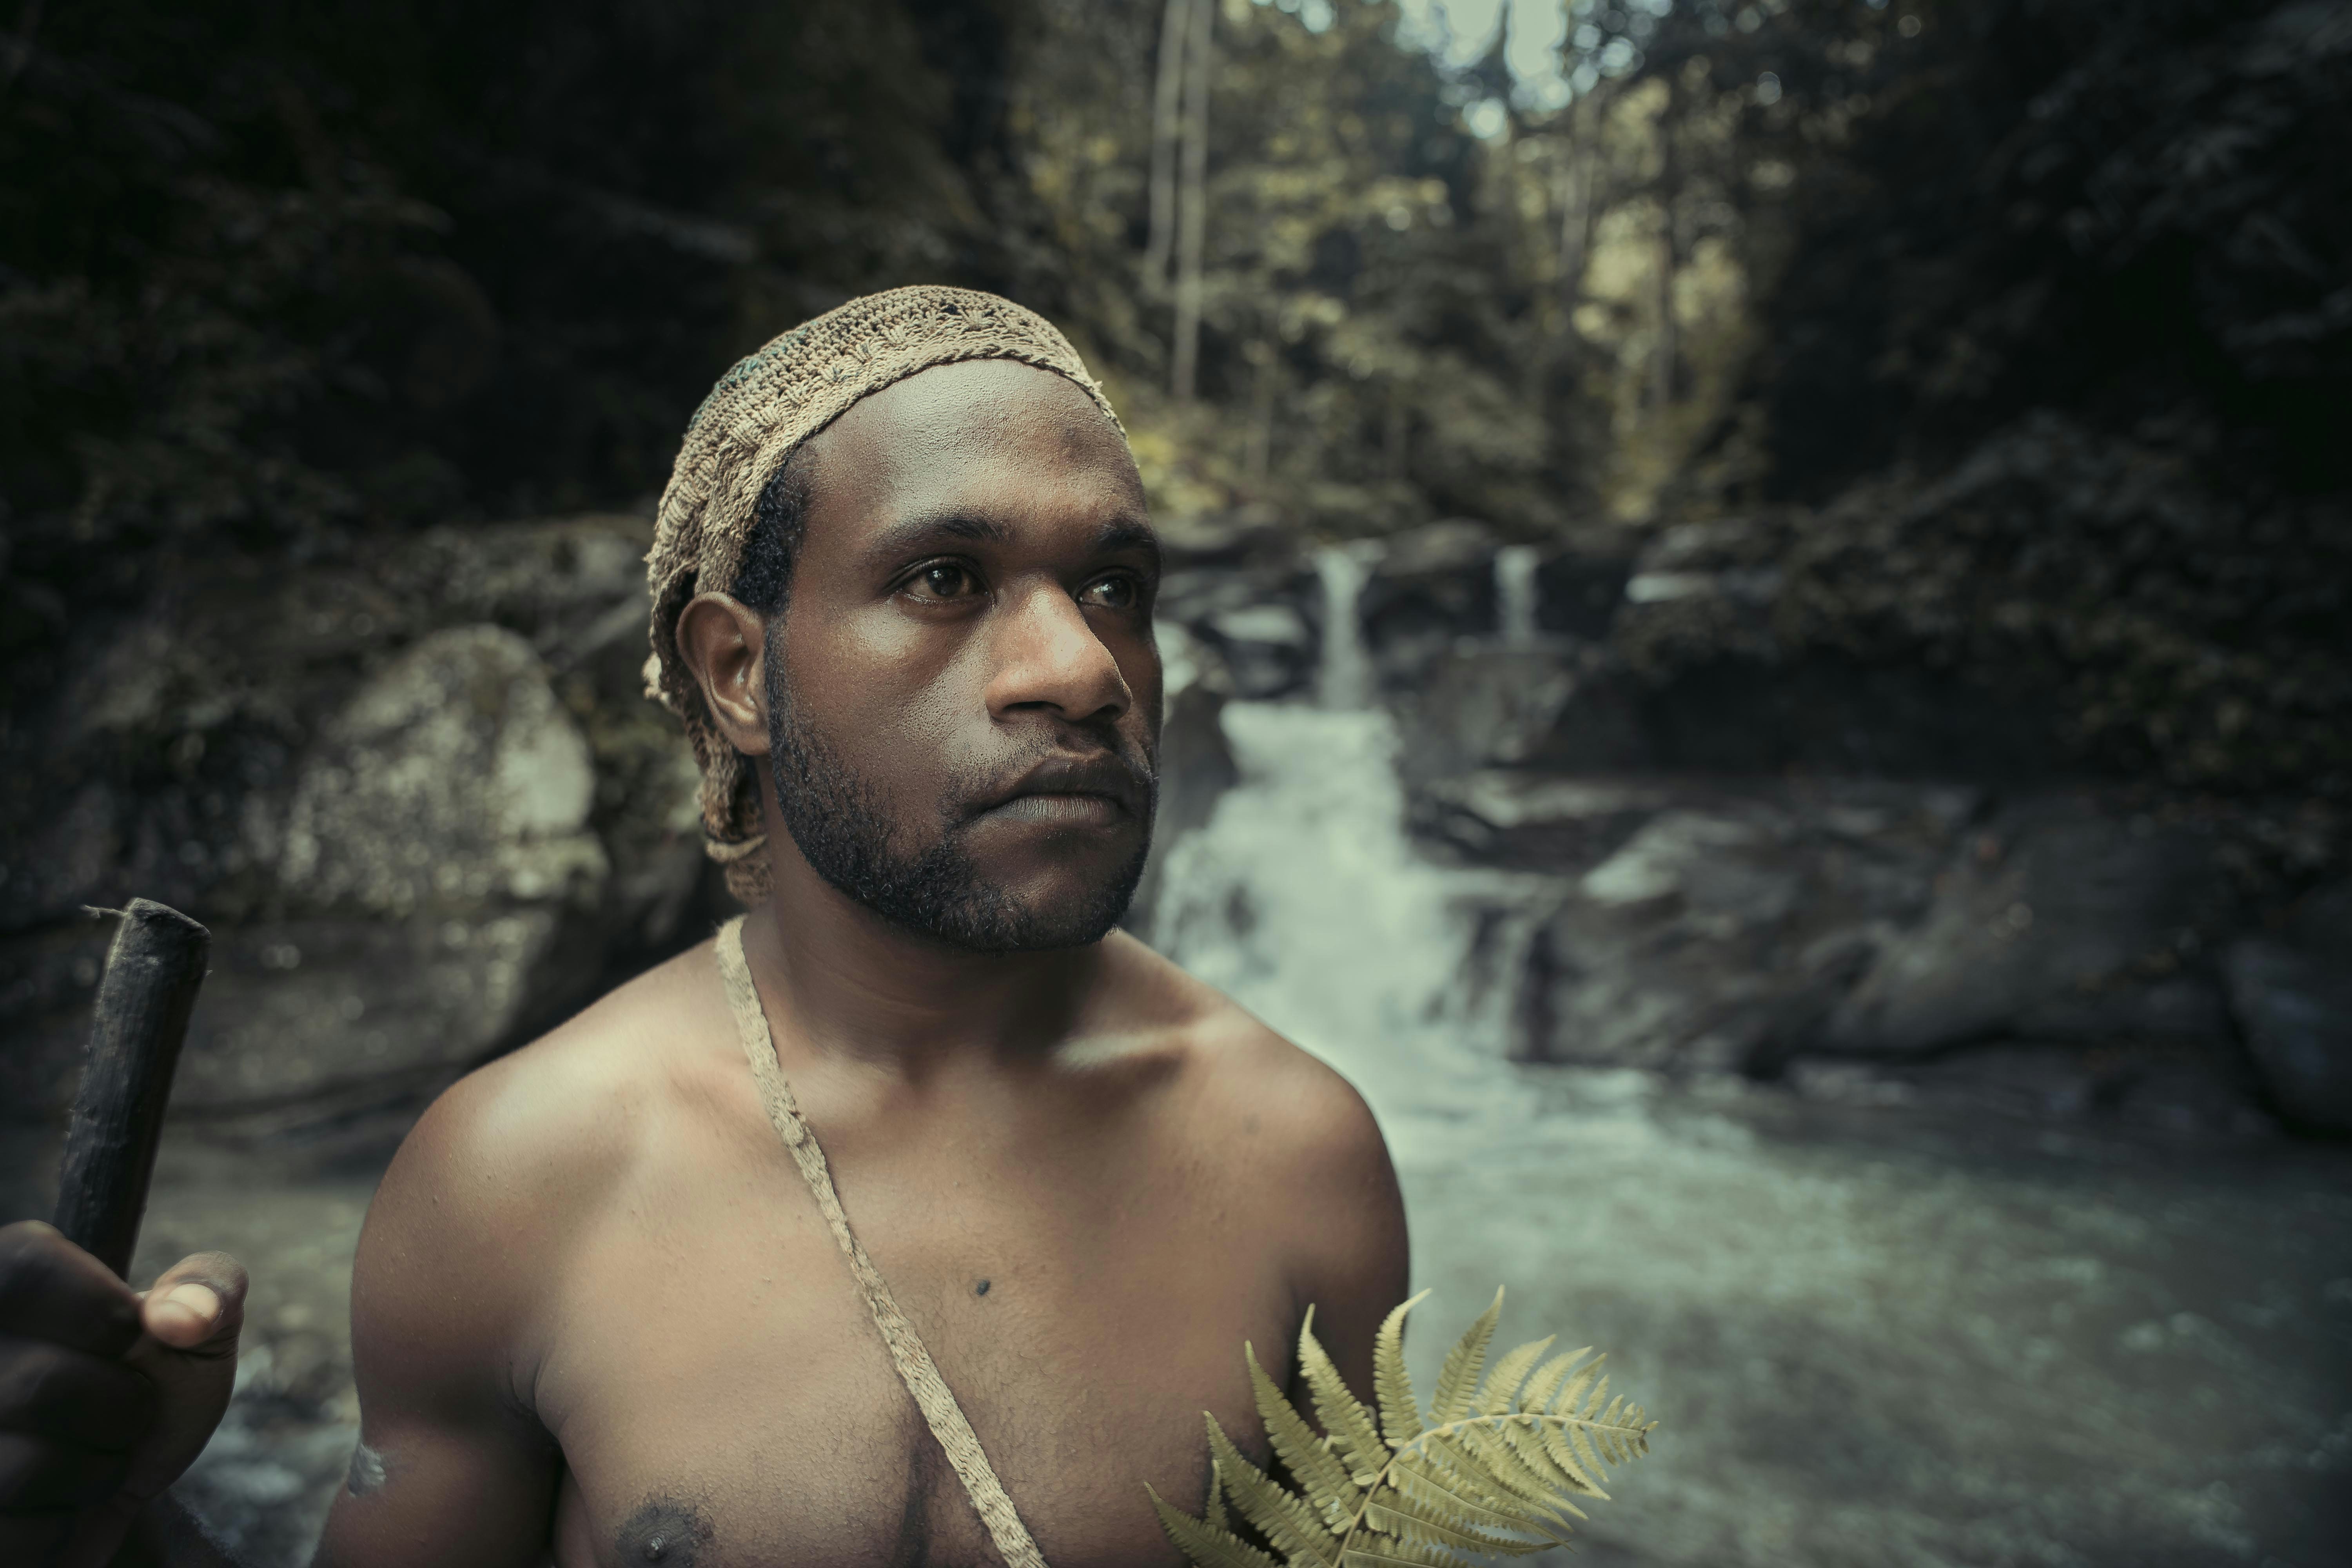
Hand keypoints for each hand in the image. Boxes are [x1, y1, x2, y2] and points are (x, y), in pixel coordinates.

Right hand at [0, 1221, 245, 1566]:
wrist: (122, 1479)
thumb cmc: (154, 1385)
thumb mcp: (197, 1325)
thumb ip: (210, 1289)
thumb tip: (185, 1314)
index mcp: (6, 1288)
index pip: (22, 1266)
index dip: (96, 1306)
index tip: (129, 1331)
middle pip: (43, 1383)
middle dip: (121, 1404)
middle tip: (126, 1404)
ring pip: (30, 1467)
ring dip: (100, 1468)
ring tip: (96, 1452)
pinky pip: (24, 1534)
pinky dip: (70, 1523)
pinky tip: (63, 1500)